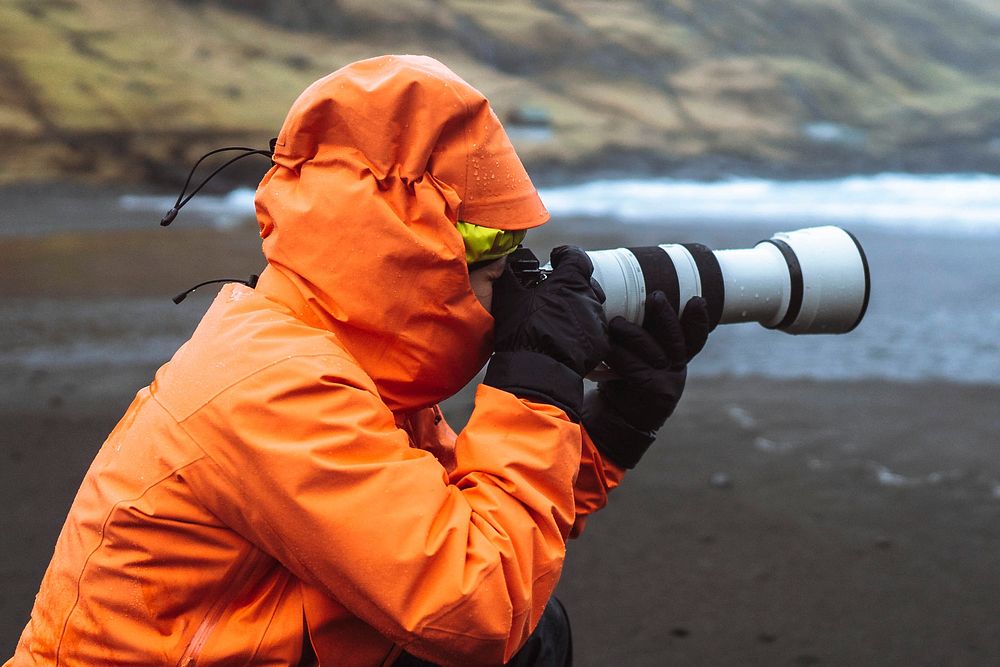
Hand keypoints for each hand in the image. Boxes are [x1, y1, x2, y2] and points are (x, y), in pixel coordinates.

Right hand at [483, 246, 608, 419]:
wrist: (538, 371)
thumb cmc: (523, 332)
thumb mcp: (509, 298)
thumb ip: (509, 275)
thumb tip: (504, 262)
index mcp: (570, 281)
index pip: (576, 256)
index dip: (566, 255)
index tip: (556, 259)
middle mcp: (588, 297)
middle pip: (585, 282)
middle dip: (570, 284)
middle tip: (553, 293)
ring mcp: (596, 321)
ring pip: (590, 306)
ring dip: (576, 307)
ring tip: (557, 318)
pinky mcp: (600, 342)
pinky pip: (593, 329)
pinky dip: (581, 329)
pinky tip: (565, 337)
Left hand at [582, 292, 708, 467]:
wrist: (618, 422)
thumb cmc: (625, 383)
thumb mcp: (640, 359)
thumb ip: (643, 338)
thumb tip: (627, 301)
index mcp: (676, 359)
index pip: (694, 337)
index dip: (699, 320)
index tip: (698, 300)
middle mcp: (676, 371)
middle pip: (676, 339)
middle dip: (666, 315)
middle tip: (655, 296)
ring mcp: (667, 383)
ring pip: (653, 351)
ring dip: (632, 333)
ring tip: (616, 322)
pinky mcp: (652, 393)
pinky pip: (632, 366)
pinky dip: (617, 354)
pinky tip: (605, 346)